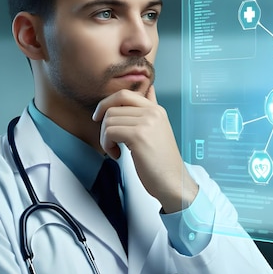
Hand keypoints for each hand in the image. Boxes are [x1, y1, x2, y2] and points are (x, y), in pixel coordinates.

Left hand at [92, 86, 197, 212]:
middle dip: (103, 122)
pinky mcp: (138, 136)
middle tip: (105, 136)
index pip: (125, 94)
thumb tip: (149, 91)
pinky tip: (117, 155)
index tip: (99, 116)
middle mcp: (152, 112)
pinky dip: (107, 145)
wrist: (173, 182)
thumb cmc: (163, 163)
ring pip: (109, 120)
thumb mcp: (158, 131)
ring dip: (105, 138)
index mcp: (156, 110)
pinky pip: (110, 132)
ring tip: (115, 150)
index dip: (107, 103)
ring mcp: (146, 122)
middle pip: (114, 105)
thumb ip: (149, 112)